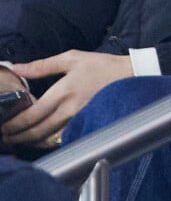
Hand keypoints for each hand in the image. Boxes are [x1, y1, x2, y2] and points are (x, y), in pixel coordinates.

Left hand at [1, 51, 132, 145]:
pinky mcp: (86, 125)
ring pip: (48, 139)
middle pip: (37, 131)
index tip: (5, 125)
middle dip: (18, 136)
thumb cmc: (100, 65)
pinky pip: (62, 139)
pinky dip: (48, 142)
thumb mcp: (71, 58)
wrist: (128, 76)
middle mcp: (69, 110)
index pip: (33, 114)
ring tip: (18, 140)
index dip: (15, 124)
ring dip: (30, 142)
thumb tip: (17, 68)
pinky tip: (40, 139)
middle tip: (6, 137)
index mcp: (63, 91)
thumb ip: (42, 66)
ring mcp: (78, 120)